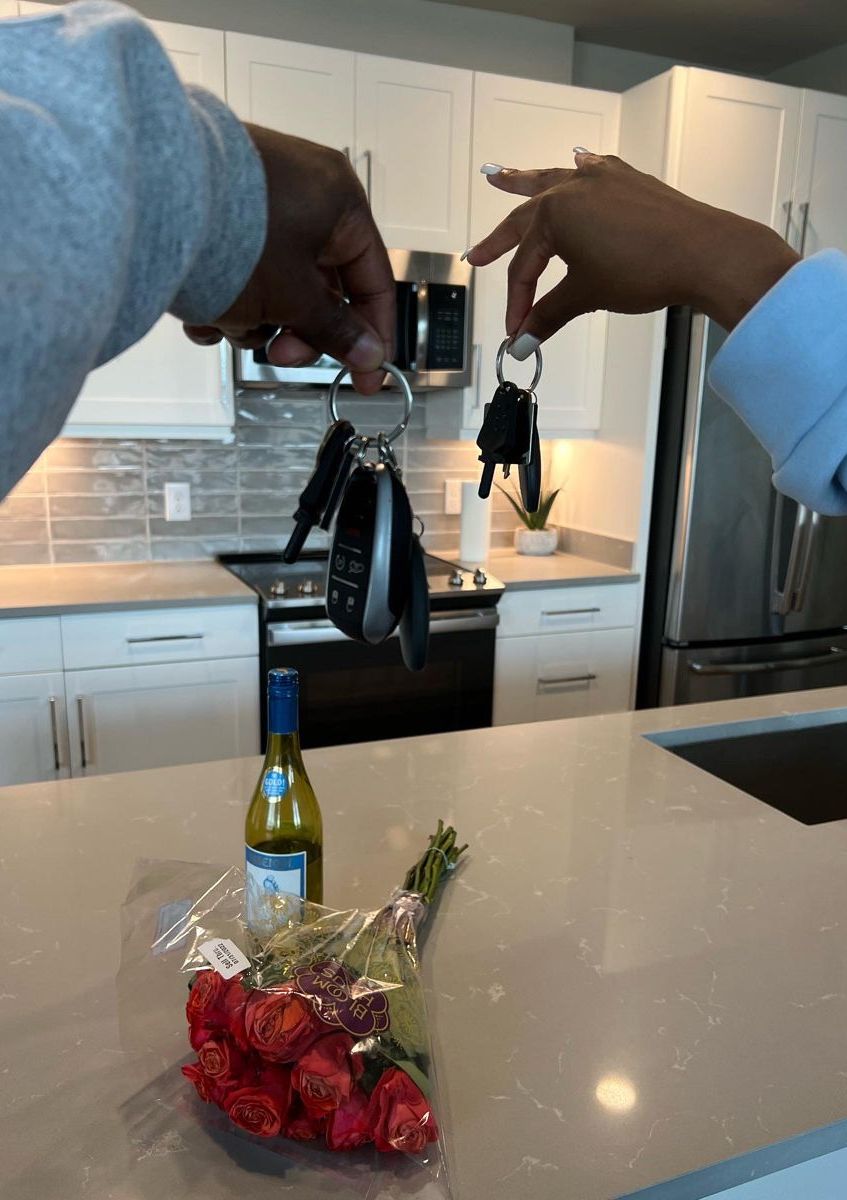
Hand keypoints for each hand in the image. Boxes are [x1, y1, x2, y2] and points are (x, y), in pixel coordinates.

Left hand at [184, 126, 394, 394]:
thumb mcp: (295, 298)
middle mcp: (306, 192)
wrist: (149, 194)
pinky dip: (227, 296)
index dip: (373, 337)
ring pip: (278, 284)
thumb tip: (369, 355)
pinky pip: (243, 266)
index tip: (366, 377)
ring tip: (224, 320)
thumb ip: (337, 331)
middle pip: (321, 287)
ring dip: (255, 319)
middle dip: (297, 332)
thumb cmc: (235, 233)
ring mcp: (261, 198)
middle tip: (279, 356)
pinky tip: (201, 313)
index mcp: (341, 202)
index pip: (374, 281)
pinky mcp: (221, 209)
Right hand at [466, 152, 799, 357]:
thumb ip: (548, 315)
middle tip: (479, 254)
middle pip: (526, 220)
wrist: (704, 252)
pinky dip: (579, 168)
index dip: (517, 302)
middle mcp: (572, 188)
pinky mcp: (629, 180)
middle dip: (500, 240)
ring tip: (499, 176)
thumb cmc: (646, 268)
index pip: (524, 266)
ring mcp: (602, 179)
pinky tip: (578, 162)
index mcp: (554, 213)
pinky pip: (593, 169)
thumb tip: (523, 341)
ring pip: (553, 179)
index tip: (517, 329)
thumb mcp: (586, 294)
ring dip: (525, 182)